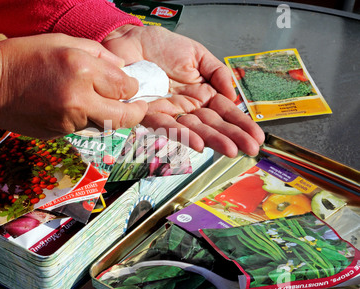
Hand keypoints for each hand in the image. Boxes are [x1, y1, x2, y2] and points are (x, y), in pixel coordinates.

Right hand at [0, 33, 147, 138]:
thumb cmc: (23, 57)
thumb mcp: (62, 42)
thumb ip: (99, 53)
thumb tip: (123, 69)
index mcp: (82, 69)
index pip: (125, 87)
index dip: (133, 88)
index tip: (132, 87)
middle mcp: (79, 99)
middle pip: (124, 117)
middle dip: (136, 112)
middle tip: (139, 108)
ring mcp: (69, 121)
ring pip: (104, 124)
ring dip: (107, 114)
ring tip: (95, 100)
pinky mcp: (59, 134)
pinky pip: (84, 128)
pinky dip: (86, 119)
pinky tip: (71, 106)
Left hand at [102, 25, 263, 156]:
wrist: (132, 39)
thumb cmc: (162, 46)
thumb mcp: (198, 55)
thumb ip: (218, 73)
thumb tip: (233, 96)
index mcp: (201, 94)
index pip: (224, 112)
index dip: (240, 124)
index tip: (257, 137)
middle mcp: (187, 107)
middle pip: (212, 124)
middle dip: (232, 137)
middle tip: (250, 149)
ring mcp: (170, 111)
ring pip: (194, 129)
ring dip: (213, 140)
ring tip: (231, 150)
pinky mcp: (148, 112)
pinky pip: (167, 125)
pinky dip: (182, 134)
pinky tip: (199, 143)